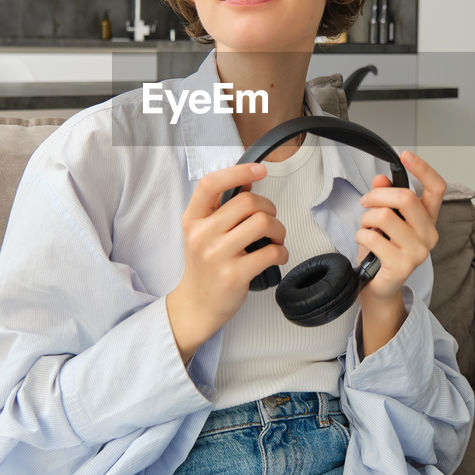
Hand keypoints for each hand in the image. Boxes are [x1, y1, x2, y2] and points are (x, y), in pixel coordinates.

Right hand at [166, 162, 288, 363]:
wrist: (196, 305)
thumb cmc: (205, 266)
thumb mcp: (203, 232)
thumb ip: (222, 207)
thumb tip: (247, 183)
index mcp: (193, 219)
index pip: (210, 184)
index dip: (238, 172)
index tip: (259, 170)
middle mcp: (202, 235)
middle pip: (247, 202)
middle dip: (269, 208)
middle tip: (270, 221)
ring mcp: (217, 256)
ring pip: (262, 223)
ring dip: (279, 230)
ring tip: (275, 239)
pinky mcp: (234, 275)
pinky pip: (271, 252)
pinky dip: (282, 252)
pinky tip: (277, 256)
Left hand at [354, 151, 445, 354]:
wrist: (379, 287)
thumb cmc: (382, 251)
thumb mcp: (383, 220)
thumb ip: (384, 197)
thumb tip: (380, 177)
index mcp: (428, 219)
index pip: (436, 188)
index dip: (423, 169)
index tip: (406, 155)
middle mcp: (429, 234)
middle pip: (405, 197)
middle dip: (378, 195)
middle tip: (366, 203)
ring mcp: (418, 251)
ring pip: (384, 216)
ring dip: (366, 218)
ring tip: (365, 228)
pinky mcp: (402, 265)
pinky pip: (373, 237)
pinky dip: (361, 235)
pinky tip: (365, 244)